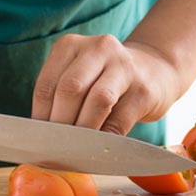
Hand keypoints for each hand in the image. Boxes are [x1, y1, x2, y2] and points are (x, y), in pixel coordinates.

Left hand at [31, 35, 182, 134]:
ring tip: (76, 150)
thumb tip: (43, 138)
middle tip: (56, 149)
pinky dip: (106, 139)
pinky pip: (120, 119)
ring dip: (84, 131)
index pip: (47, 85)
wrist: (155, 70)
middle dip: (60, 125)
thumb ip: (61, 98)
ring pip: (98, 100)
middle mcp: (98, 48)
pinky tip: (99, 149)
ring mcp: (124, 66)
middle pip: (70, 89)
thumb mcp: (80, 77)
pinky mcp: (144, 90)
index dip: (40, 117)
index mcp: (71, 45)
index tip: (40, 141)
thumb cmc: (106, 81)